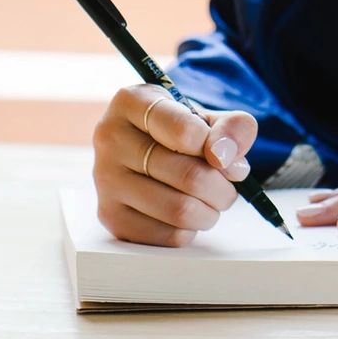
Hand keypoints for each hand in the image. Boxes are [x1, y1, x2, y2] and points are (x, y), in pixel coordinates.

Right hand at [91, 84, 257, 246]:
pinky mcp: (109, 215)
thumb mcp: (208, 116)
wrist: (144, 150)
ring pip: (179, 210)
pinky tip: (186, 214)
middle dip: (222, 187)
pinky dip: (190, 229)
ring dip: (210, 211)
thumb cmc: (178, 131)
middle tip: (227, 184)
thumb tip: (226, 157)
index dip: (218, 149)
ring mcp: (105, 179)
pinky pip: (168, 235)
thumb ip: (232, 127)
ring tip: (212, 201)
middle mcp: (109, 138)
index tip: (225, 155)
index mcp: (131, 102)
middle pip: (188, 177)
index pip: (185, 132)